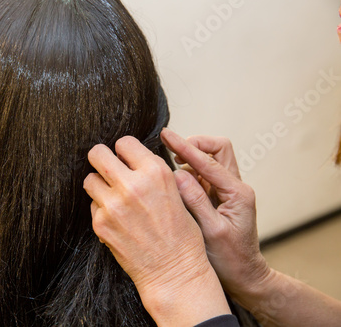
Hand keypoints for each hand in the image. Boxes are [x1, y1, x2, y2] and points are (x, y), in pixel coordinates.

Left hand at [84, 136, 229, 325]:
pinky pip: (92, 205)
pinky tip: (117, 220)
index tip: (125, 158)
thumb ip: (153, 173)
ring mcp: (113, 205)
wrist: (174, 272)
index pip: (124, 142)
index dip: (124, 150)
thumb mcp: (177, 193)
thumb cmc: (181, 236)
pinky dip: (101, 209)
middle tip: (107, 168)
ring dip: (99, 185)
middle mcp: (132, 185)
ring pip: (90, 179)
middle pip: (98, 154)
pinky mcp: (101, 224)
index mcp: (155, 172)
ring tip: (113, 197)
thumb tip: (133, 159)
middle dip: (101, 158)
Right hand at [160, 129, 270, 301]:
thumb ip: (196, 201)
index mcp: (238, 193)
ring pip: (209, 161)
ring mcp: (226, 191)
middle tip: (171, 150)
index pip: (209, 161)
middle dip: (195, 145)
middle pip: (217, 149)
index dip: (185, 147)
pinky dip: (187, 174)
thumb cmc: (231, 259)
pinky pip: (202, 176)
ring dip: (189, 160)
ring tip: (167, 170)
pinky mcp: (217, 197)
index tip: (166, 135)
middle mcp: (235, 187)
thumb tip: (177, 174)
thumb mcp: (212, 232)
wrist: (244, 276)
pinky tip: (174, 185)